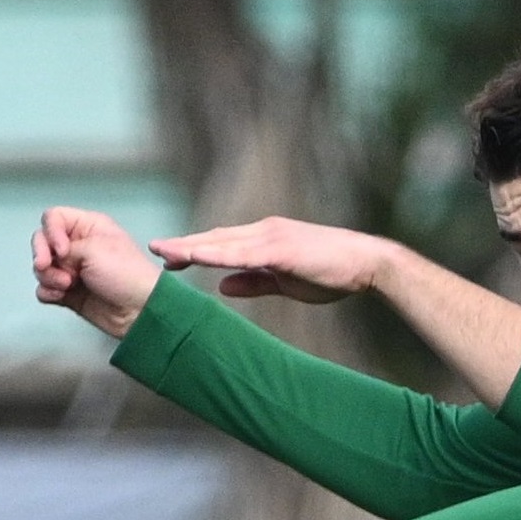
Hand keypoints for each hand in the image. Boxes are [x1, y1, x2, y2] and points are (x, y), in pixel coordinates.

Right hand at [31, 207, 163, 337]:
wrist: (139, 311)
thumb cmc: (127, 276)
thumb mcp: (94, 249)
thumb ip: (64, 247)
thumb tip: (52, 259)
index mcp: (89, 227)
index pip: (54, 217)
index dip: (51, 232)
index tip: (61, 250)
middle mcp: (79, 245)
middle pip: (42, 241)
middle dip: (43, 255)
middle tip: (46, 266)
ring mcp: (73, 270)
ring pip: (41, 267)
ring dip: (48, 276)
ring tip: (67, 285)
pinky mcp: (69, 292)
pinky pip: (45, 288)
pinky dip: (48, 292)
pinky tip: (61, 295)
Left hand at [150, 215, 384, 303]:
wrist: (367, 263)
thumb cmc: (332, 273)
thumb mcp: (286, 283)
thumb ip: (254, 282)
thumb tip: (221, 287)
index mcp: (265, 240)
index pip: (223, 243)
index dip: (195, 249)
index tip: (169, 258)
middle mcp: (264, 232)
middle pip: (216, 237)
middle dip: (184, 244)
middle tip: (154, 250)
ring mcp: (272, 237)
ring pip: (223, 241)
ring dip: (192, 246)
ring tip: (164, 251)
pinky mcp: (282, 248)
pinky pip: (243, 252)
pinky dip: (217, 253)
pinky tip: (197, 256)